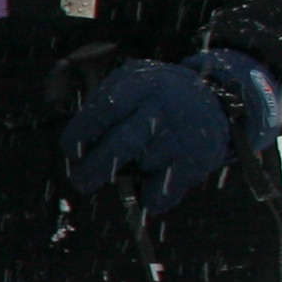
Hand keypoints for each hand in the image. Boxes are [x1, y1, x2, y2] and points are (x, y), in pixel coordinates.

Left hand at [62, 58, 236, 214]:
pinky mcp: (199, 158)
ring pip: (143, 166)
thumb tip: (77, 149)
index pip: (102, 112)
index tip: (71, 152)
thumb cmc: (156, 95)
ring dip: (133, 172)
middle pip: (121, 145)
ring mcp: (183, 134)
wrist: (210, 96)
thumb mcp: (129, 84)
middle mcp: (164, 107)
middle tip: (80, 181)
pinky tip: (146, 192)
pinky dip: (151, 197)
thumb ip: (101, 108)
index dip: (81, 136)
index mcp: (141, 84)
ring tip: (138, 160)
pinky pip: (166, 189)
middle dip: (94, 169)